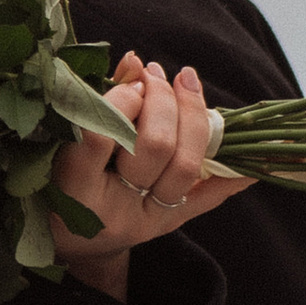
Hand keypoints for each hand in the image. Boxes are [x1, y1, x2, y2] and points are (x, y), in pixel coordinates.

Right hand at [50, 54, 245, 298]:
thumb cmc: (56, 182)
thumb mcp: (62, 145)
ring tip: (184, 84)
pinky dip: (232, 174)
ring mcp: (146, 220)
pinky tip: (249, 152)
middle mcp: (112, 210)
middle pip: (155, 148)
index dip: (121, 102)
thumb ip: (96, 103)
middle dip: (164, 101)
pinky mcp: (169, 225)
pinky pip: (208, 198)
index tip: (129, 81)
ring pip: (186, 167)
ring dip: (194, 118)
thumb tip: (135, 60)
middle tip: (157, 76)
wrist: (69, 244)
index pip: (99, 139)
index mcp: (73, 189)